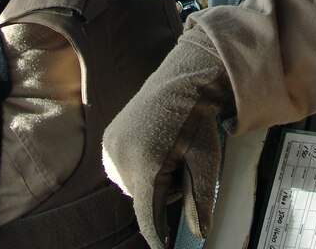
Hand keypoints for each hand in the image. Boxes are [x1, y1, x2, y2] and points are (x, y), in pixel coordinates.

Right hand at [103, 36, 233, 248]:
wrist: (182, 82)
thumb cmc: (197, 121)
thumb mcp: (206, 161)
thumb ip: (201, 199)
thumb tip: (200, 232)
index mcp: (147, 164)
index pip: (148, 216)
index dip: (157, 236)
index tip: (162, 248)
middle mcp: (123, 158)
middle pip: (143, 200)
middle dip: (163, 192)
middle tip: (181, 163)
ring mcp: (112, 148)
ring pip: (133, 186)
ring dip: (150, 180)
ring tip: (167, 152)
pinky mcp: (108, 141)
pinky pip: (122, 170)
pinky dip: (138, 167)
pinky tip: (152, 147)